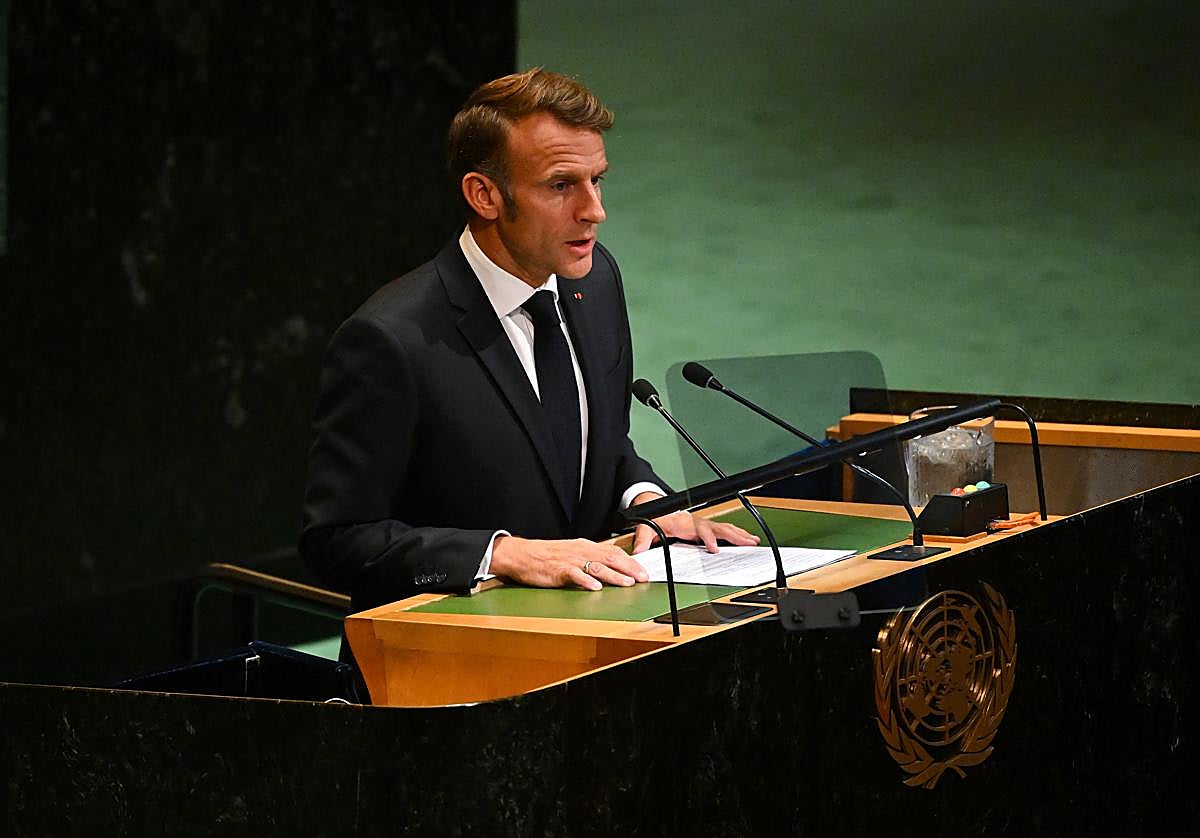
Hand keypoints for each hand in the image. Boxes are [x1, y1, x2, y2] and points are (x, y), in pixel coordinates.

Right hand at [490, 535, 649, 591]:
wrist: (521, 554)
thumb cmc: (546, 556)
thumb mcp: (572, 553)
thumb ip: (590, 558)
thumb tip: (609, 567)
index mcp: (585, 547)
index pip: (613, 551)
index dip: (630, 561)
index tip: (643, 570)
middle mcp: (580, 551)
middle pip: (609, 558)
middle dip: (629, 568)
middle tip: (642, 578)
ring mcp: (569, 560)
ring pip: (596, 566)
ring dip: (613, 575)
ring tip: (626, 583)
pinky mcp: (557, 570)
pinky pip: (574, 575)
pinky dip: (585, 581)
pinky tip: (595, 587)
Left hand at [628, 493, 760, 554]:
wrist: (654, 508)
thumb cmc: (654, 518)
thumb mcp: (645, 528)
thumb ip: (643, 540)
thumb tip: (639, 552)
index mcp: (683, 523)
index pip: (699, 530)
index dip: (708, 538)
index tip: (715, 549)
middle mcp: (695, 522)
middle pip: (718, 527)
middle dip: (734, 535)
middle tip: (748, 542)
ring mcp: (702, 524)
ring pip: (724, 527)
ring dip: (739, 533)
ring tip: (753, 540)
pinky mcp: (705, 527)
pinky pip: (723, 529)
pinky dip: (736, 533)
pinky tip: (747, 538)